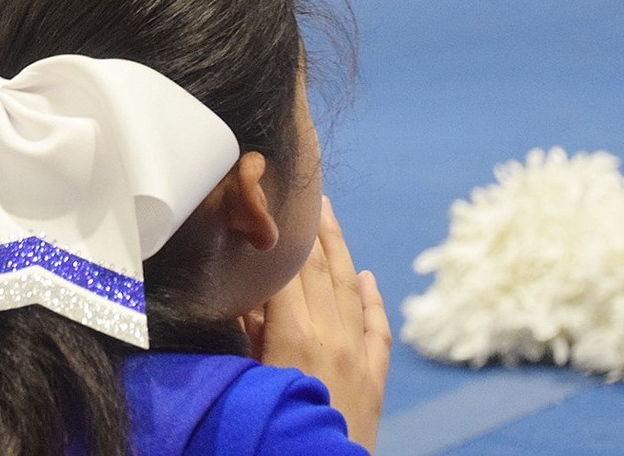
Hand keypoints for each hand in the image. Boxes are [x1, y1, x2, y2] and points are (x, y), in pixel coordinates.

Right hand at [241, 197, 390, 452]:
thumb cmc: (271, 429)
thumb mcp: (247, 376)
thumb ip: (247, 331)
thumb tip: (246, 291)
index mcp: (294, 335)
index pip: (288, 270)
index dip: (282, 235)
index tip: (276, 204)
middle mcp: (331, 337)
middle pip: (321, 270)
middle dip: (314, 229)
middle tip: (307, 194)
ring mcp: (358, 358)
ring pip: (352, 289)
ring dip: (341, 249)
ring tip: (331, 216)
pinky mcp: (374, 381)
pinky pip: (378, 329)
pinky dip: (374, 300)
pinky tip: (370, 278)